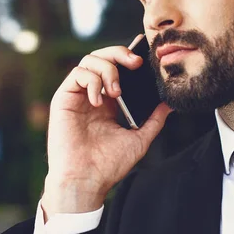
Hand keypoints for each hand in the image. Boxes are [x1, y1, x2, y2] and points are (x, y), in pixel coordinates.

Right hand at [41, 40, 172, 219]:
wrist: (86, 180)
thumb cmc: (108, 165)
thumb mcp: (138, 139)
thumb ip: (153, 121)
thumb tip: (169, 104)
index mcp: (108, 102)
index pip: (116, 68)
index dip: (128, 56)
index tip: (144, 54)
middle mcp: (92, 94)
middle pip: (102, 57)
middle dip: (120, 53)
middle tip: (136, 63)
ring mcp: (77, 95)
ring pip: (89, 61)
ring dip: (108, 70)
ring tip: (116, 92)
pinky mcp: (64, 98)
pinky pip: (77, 74)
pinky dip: (92, 81)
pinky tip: (99, 101)